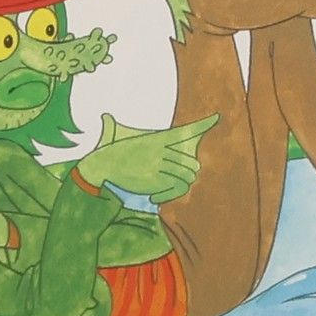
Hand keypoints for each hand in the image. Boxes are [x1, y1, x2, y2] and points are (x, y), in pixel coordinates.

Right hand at [78, 112, 215, 203]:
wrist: (101, 164)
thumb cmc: (110, 153)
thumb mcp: (121, 138)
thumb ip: (124, 130)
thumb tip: (104, 116)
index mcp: (159, 139)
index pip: (186, 131)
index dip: (203, 125)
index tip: (215, 118)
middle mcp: (163, 150)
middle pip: (191, 162)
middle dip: (189, 170)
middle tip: (181, 175)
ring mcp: (161, 164)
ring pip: (187, 176)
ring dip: (181, 183)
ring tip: (168, 188)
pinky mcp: (156, 179)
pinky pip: (176, 188)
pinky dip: (169, 195)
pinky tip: (154, 198)